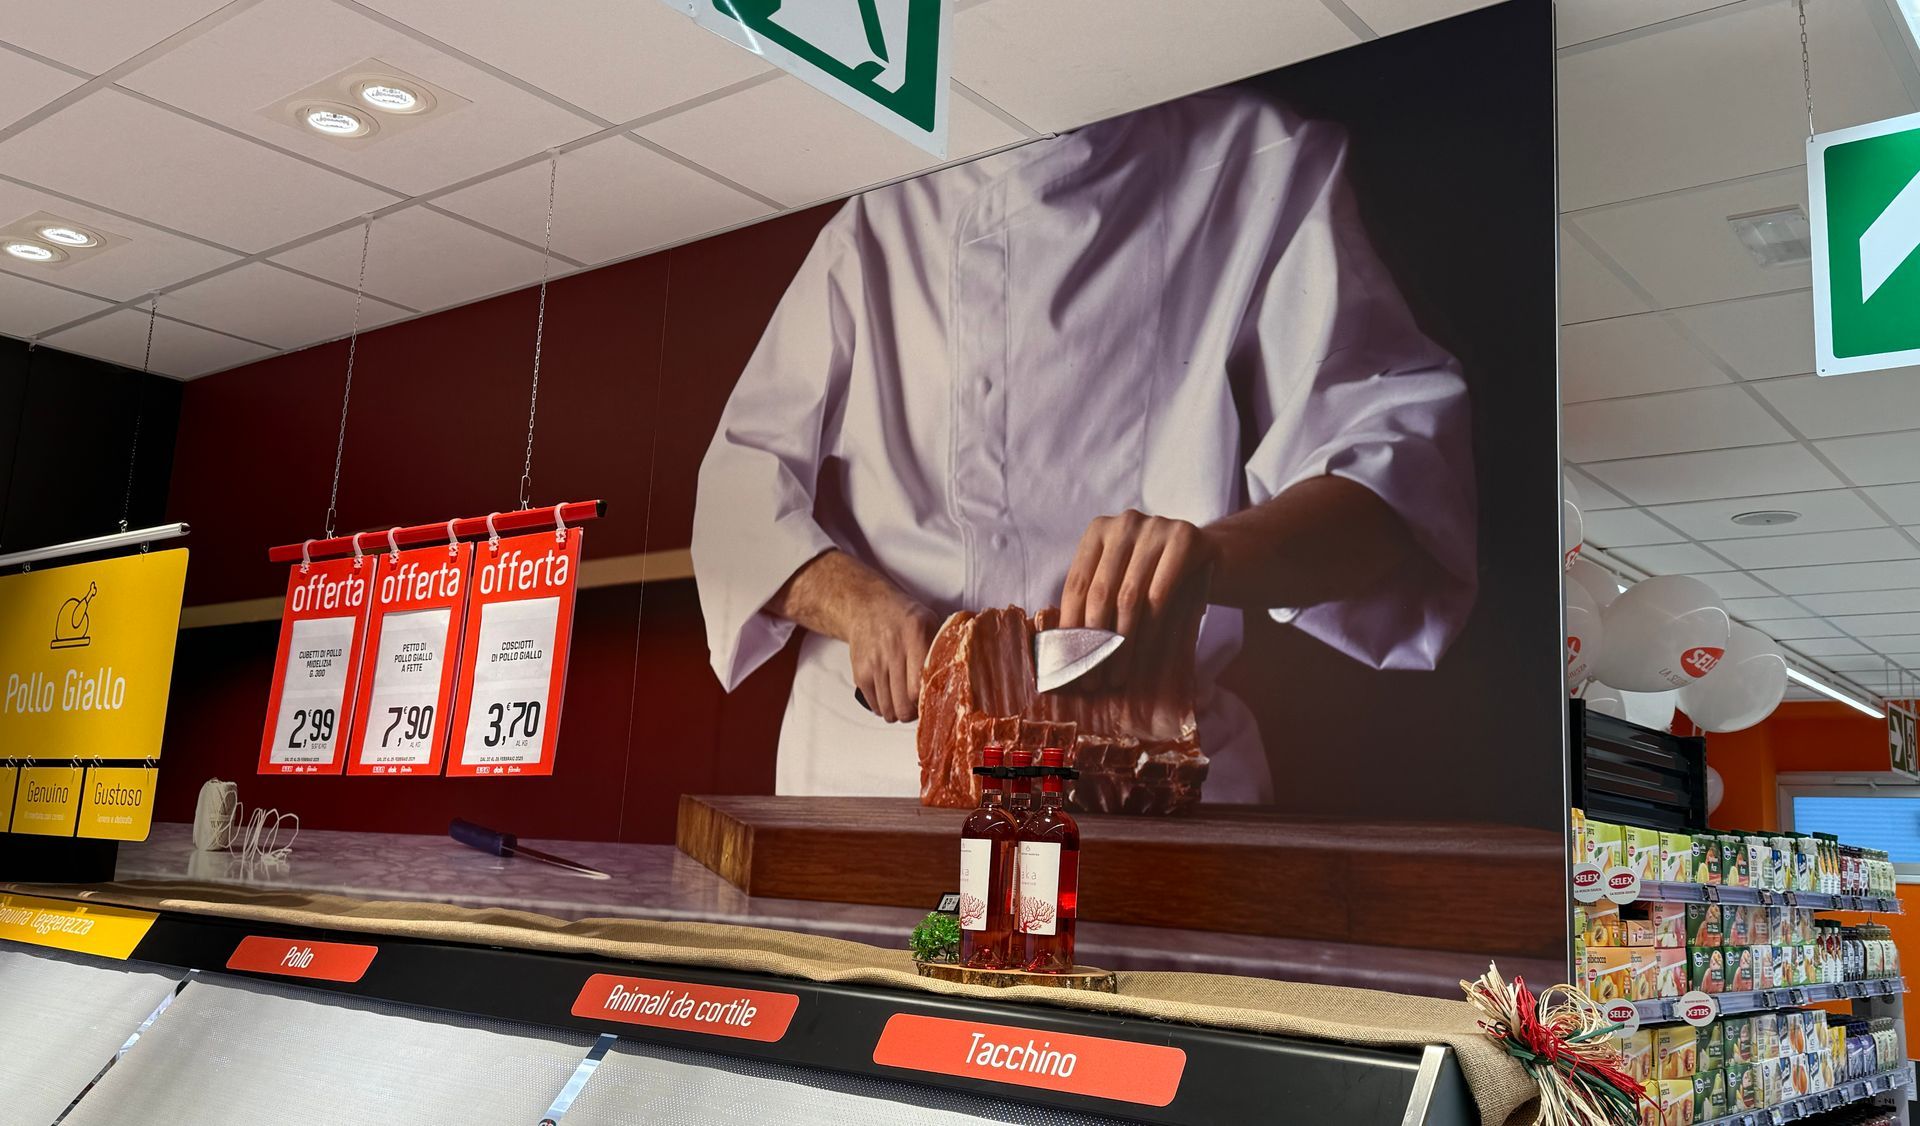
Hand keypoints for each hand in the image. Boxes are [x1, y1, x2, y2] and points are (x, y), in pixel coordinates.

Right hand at [847, 594, 939, 722]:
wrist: (868, 607)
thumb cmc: (904, 617)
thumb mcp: (930, 623)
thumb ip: (942, 648)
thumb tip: (957, 678)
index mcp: (915, 635)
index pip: (920, 687)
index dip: (929, 701)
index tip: (934, 701)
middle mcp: (892, 650)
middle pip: (904, 704)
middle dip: (914, 713)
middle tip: (919, 707)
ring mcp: (873, 663)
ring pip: (888, 709)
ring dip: (899, 712)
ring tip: (905, 702)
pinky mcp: (860, 672)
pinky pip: (874, 705)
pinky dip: (884, 708)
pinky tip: (891, 697)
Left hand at [1059, 511, 1214, 684]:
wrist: (1213, 557)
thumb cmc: (1159, 576)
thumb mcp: (1125, 579)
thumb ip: (1098, 601)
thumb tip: (1066, 651)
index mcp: (1099, 531)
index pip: (1077, 583)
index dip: (1070, 626)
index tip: (1067, 661)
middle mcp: (1124, 524)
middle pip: (1100, 592)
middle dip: (1093, 641)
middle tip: (1091, 679)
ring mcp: (1156, 527)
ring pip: (1129, 597)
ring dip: (1121, 644)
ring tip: (1116, 676)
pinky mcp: (1185, 539)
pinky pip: (1160, 596)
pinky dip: (1149, 632)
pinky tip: (1143, 656)